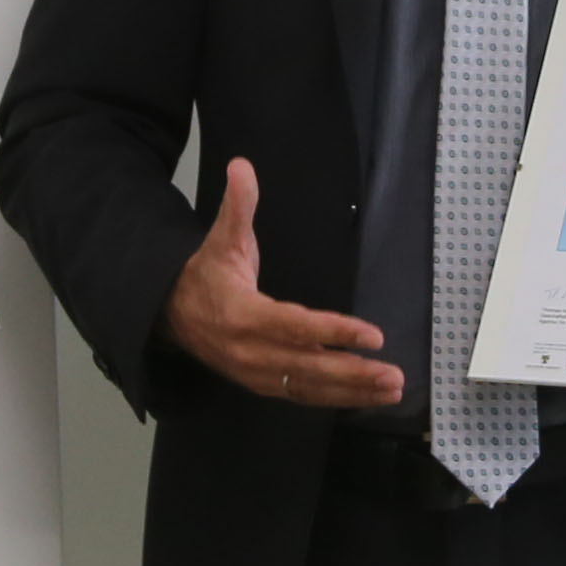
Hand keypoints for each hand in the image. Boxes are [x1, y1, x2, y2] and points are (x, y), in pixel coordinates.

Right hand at [165, 157, 403, 409]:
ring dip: (353, 392)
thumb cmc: (207, 274)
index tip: (373, 336)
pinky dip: (337, 399)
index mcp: (242, 314)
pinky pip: (304, 396)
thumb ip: (237, 205)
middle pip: (309, 368)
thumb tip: (241, 166)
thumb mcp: (221, 238)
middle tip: (394, 376)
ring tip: (392, 389)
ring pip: (310, 388)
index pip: (295, 327)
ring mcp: (257, 374)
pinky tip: (366, 396)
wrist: (171, 315)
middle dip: (354, 373)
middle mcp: (251, 352)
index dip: (335, 332)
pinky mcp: (263, 386)